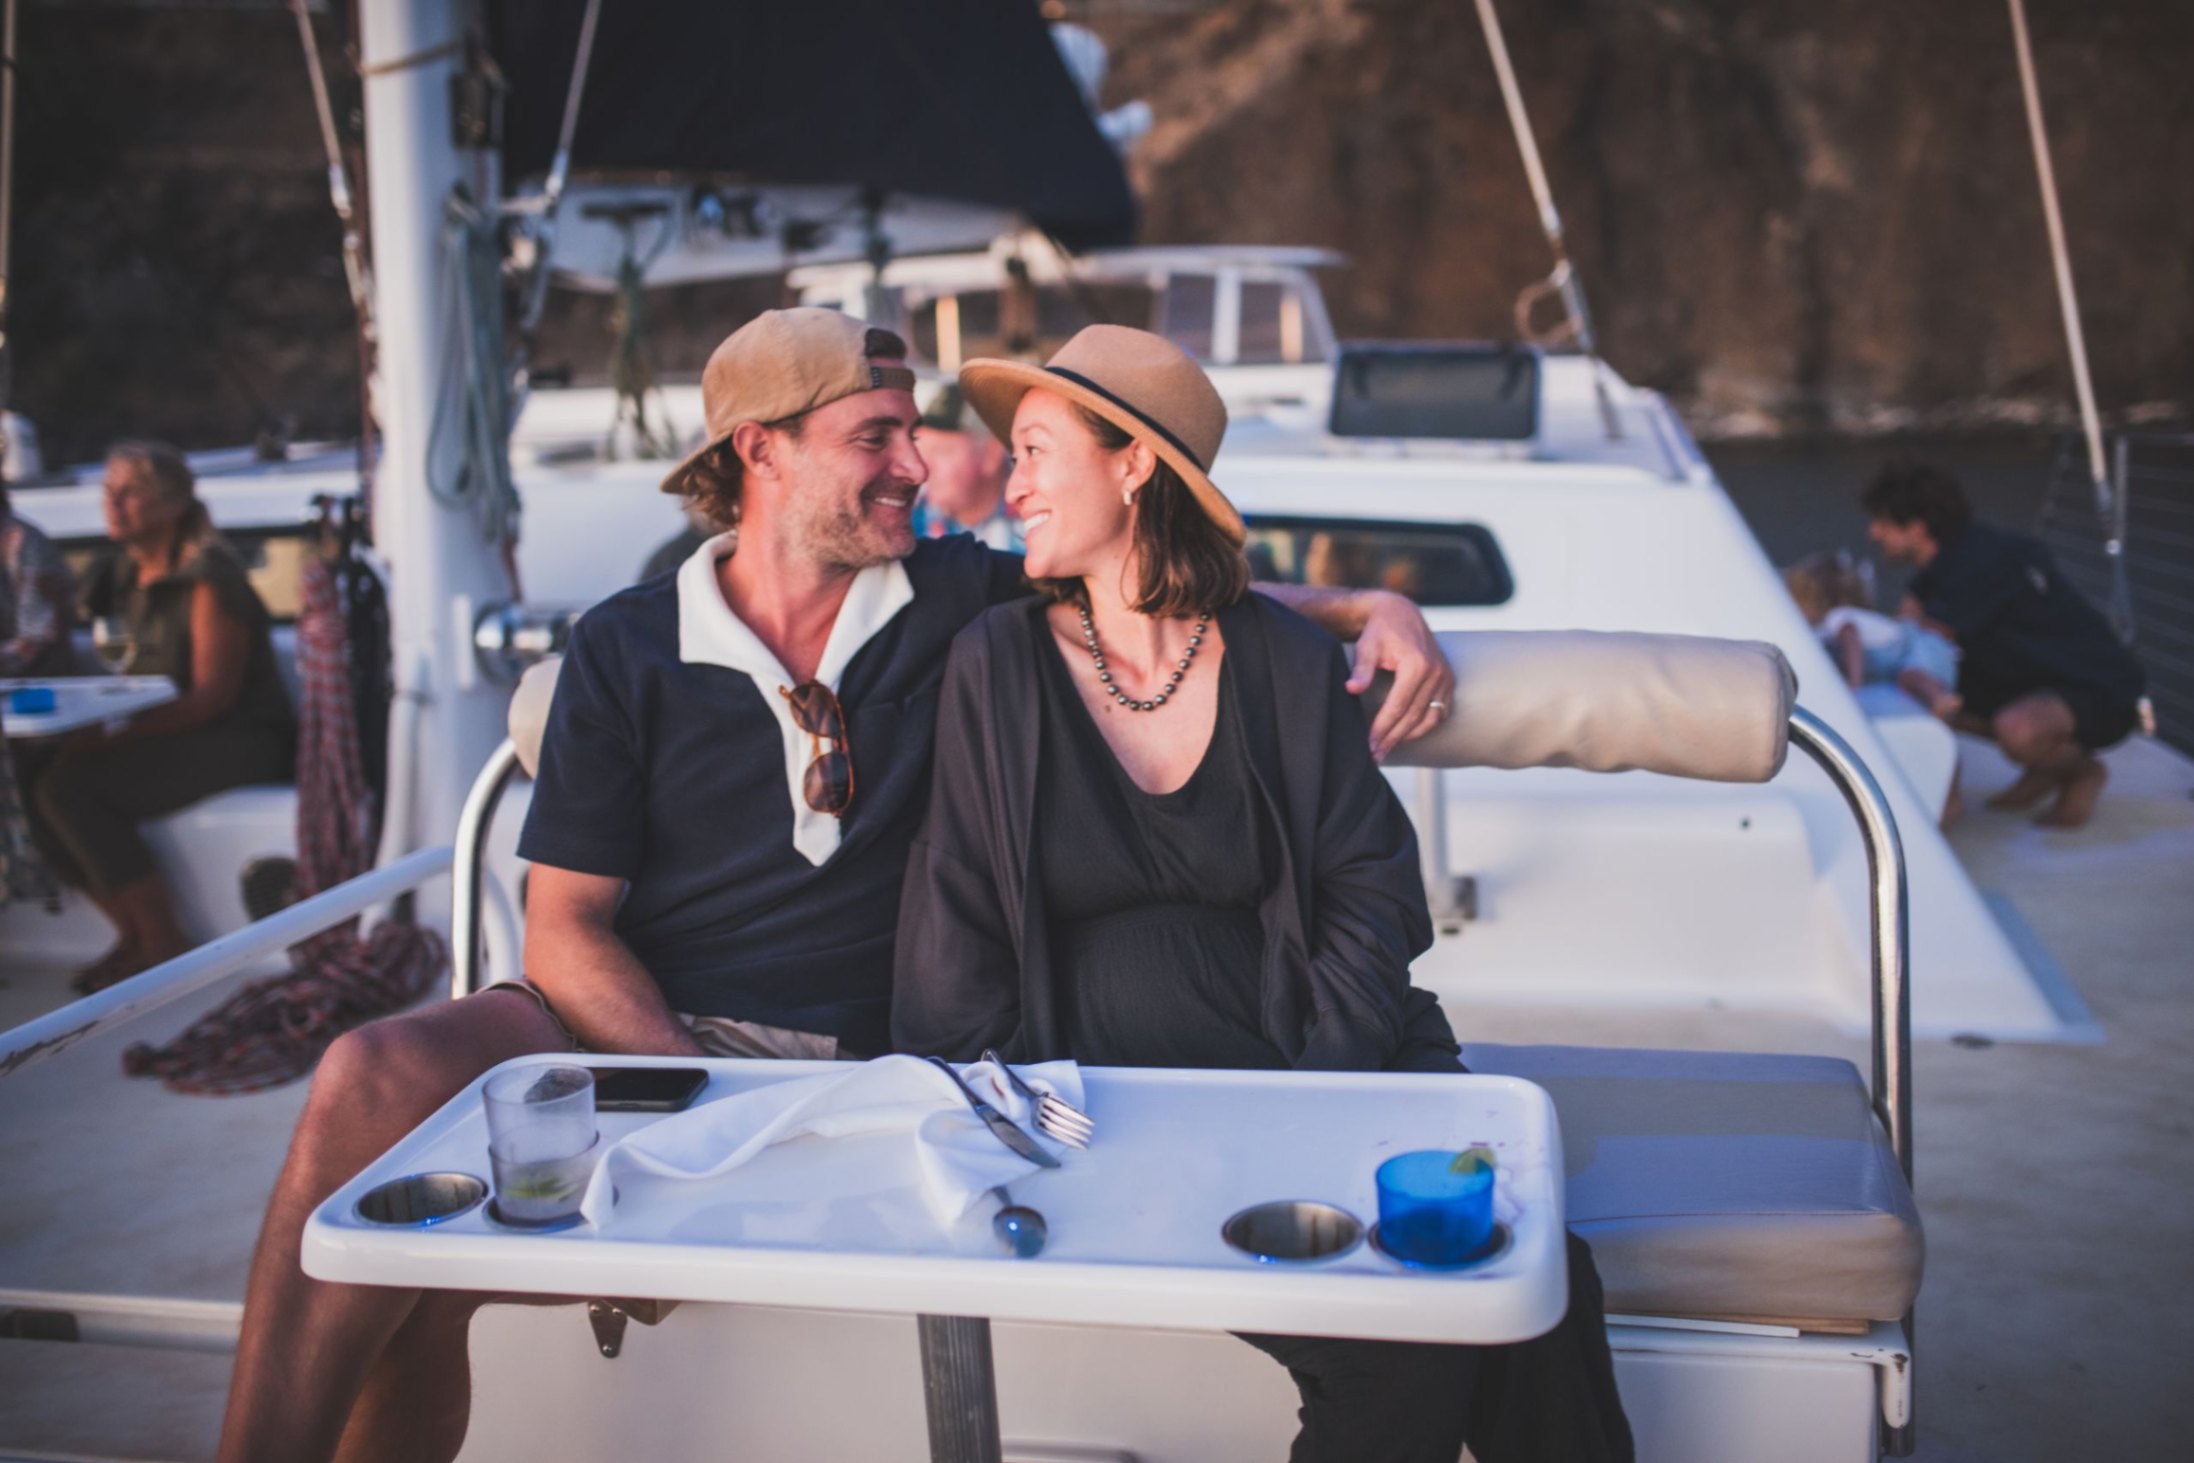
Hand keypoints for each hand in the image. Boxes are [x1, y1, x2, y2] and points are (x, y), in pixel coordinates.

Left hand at [1345, 591, 1453, 760]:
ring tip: (1386, 749)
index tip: (1368, 746)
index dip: (1382, 729)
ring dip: (1407, 737)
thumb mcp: (1367, 646)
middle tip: (1374, 756)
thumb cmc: (1380, 631)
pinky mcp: (1448, 681)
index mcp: (1417, 665)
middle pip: (1412, 716)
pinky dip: (1424, 726)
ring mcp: (1445, 677)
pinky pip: (1440, 712)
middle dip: (1392, 739)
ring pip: (1428, 718)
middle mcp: (1436, 673)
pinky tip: (1405, 735)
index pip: (1397, 707)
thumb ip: (1361, 669)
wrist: (1401, 614)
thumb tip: (1351, 689)